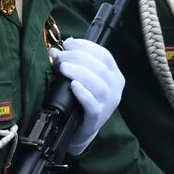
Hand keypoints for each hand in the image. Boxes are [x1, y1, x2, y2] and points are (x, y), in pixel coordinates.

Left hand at [52, 38, 124, 155]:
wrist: (81, 129)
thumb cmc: (82, 100)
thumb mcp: (83, 79)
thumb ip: (74, 63)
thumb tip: (57, 50)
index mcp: (115, 75)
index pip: (105, 55)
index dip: (86, 46)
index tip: (68, 43)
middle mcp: (116, 88)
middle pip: (100, 67)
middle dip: (77, 57)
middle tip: (60, 57)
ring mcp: (108, 103)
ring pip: (98, 84)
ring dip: (78, 72)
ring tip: (62, 68)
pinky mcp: (98, 117)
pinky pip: (92, 103)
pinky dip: (82, 92)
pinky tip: (72, 86)